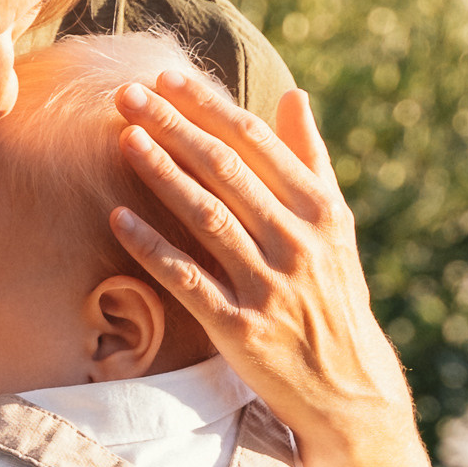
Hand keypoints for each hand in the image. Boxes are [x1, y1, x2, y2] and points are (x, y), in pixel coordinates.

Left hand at [111, 71, 398, 448]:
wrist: (348, 388)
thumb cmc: (333, 295)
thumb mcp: (336, 226)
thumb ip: (311, 159)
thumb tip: (294, 95)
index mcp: (320, 210)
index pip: (256, 143)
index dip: (208, 107)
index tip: (167, 78)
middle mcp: (297, 242)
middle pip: (224, 170)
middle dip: (173, 127)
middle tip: (126, 94)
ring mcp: (268, 286)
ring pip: (205, 217)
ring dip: (161, 174)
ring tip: (122, 138)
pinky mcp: (240, 329)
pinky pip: (187, 279)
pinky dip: (152, 247)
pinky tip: (119, 217)